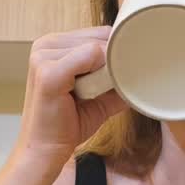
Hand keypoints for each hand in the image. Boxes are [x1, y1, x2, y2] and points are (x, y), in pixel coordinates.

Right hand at [15, 27, 126, 168]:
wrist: (45, 151)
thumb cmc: (66, 124)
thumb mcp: (97, 98)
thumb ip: (115, 82)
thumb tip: (142, 75)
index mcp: (52, 46)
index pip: (97, 32)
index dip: (113, 52)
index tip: (115, 75)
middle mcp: (44, 45)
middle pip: (98, 37)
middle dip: (111, 61)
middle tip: (101, 89)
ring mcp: (43, 56)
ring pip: (96, 46)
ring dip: (104, 70)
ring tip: (88, 95)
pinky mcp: (48, 72)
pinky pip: (89, 56)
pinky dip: (100, 74)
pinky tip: (93, 91)